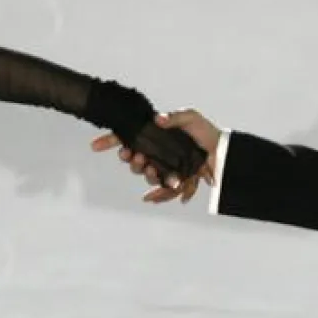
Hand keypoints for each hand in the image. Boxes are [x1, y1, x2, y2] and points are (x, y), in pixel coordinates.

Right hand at [90, 109, 222, 203]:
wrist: (222, 150)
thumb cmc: (204, 131)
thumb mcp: (189, 117)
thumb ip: (174, 117)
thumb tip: (158, 119)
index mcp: (154, 139)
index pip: (127, 140)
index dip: (109, 142)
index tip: (95, 145)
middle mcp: (156, 154)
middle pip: (136, 162)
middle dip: (133, 162)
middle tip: (137, 157)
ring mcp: (165, 168)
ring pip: (148, 176)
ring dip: (146, 176)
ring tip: (151, 171)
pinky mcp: (177, 180)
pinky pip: (165, 191)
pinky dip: (158, 196)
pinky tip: (149, 200)